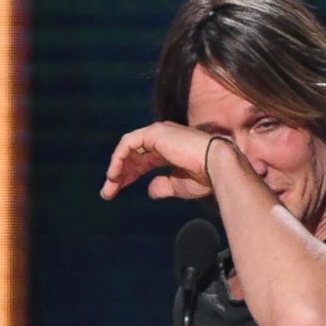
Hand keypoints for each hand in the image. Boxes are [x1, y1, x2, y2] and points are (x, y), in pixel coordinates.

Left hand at [100, 122, 221, 201]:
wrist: (217, 166)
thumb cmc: (204, 176)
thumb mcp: (178, 186)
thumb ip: (163, 186)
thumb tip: (149, 190)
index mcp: (169, 149)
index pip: (142, 161)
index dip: (129, 175)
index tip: (117, 191)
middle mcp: (162, 138)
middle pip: (133, 154)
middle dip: (119, 173)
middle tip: (107, 193)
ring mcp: (158, 133)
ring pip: (128, 148)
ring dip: (116, 167)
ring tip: (110, 186)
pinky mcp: (154, 133)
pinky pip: (128, 144)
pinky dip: (119, 158)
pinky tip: (115, 175)